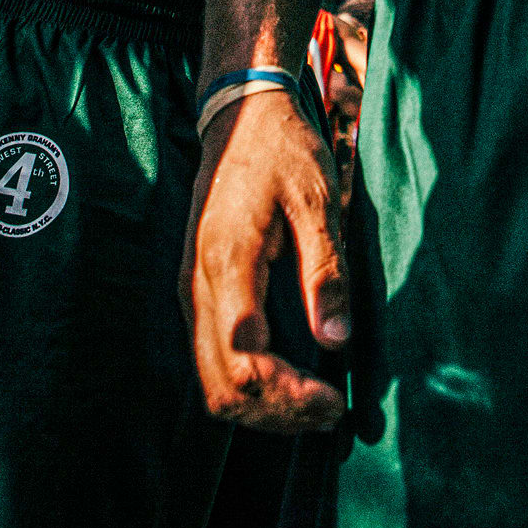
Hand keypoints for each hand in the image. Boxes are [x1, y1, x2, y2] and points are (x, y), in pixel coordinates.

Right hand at [181, 88, 348, 433]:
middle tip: (329, 412)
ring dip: (261, 407)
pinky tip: (289, 379)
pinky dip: (247, 385)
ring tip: (314, 404)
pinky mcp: (197, 290)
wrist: (240, 114)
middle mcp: (197, 284)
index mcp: (227, 262)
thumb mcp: (318, 199)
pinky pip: (212, 359)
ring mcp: (191, 290)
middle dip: (277, 413)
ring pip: (212, 382)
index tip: (334, 402)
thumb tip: (336, 341)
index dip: (289, 397)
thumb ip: (325, 271)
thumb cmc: (284, 149)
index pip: (245, 361)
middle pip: (224, 387)